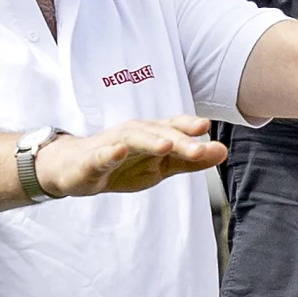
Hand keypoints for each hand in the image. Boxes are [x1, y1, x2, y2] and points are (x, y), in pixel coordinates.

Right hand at [38, 116, 226, 197]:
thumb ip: (190, 161)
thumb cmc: (121, 165)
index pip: (174, 127)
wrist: (75, 170)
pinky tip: (119, 151)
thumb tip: (222, 151)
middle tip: (199, 148)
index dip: (189, 126)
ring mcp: (112, 144)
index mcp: (152, 134)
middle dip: (179, 139)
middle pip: (159, 132)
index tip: (206, 128)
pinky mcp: (92, 160)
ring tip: (168, 146)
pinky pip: (101, 155)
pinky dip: (110, 152)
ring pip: (133, 139)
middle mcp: (134, 133)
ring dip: (151, 141)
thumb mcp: (161, 167)